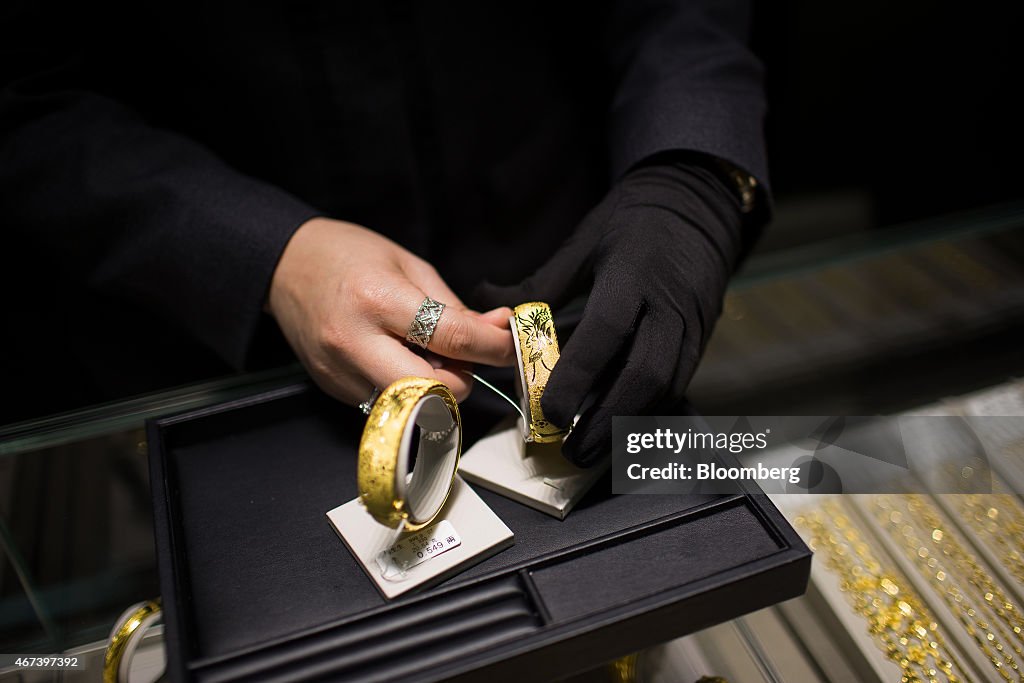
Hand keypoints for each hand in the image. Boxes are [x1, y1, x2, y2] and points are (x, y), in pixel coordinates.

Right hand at [268, 217, 514, 403]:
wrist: (284, 266)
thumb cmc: (348, 256)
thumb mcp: (409, 265)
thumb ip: (455, 306)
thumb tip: (497, 331)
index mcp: (378, 300)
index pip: (453, 339)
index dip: (493, 347)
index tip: (509, 345)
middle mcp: (356, 343)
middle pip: (435, 389)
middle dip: (462, 379)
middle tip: (461, 355)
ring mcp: (342, 372)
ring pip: (414, 404)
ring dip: (435, 386)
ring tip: (424, 352)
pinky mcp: (335, 390)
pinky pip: (389, 401)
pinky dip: (407, 386)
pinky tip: (396, 357)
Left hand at [475, 157, 748, 465]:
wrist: (698, 204)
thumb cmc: (634, 220)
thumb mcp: (585, 242)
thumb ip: (540, 284)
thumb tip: (489, 305)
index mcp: (633, 275)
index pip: (605, 333)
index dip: (577, 376)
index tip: (548, 409)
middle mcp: (668, 305)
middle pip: (644, 375)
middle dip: (607, 420)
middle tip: (573, 451)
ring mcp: (691, 325)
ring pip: (666, 388)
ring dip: (628, 424)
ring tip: (592, 450)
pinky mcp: (701, 338)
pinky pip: (677, 383)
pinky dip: (646, 410)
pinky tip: (619, 426)